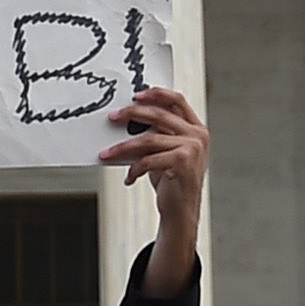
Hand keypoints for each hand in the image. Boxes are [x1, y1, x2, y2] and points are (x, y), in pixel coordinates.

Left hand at [95, 88, 207, 294]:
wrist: (181, 212)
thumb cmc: (171, 181)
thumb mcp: (166, 152)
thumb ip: (157, 134)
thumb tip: (127, 119)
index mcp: (196, 128)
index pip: (176, 100)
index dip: (155, 94)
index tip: (134, 96)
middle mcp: (198, 135)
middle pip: (159, 115)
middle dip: (131, 114)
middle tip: (112, 118)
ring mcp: (193, 148)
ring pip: (149, 139)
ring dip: (123, 147)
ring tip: (106, 154)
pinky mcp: (182, 162)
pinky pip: (148, 159)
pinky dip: (134, 169)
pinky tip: (128, 179)